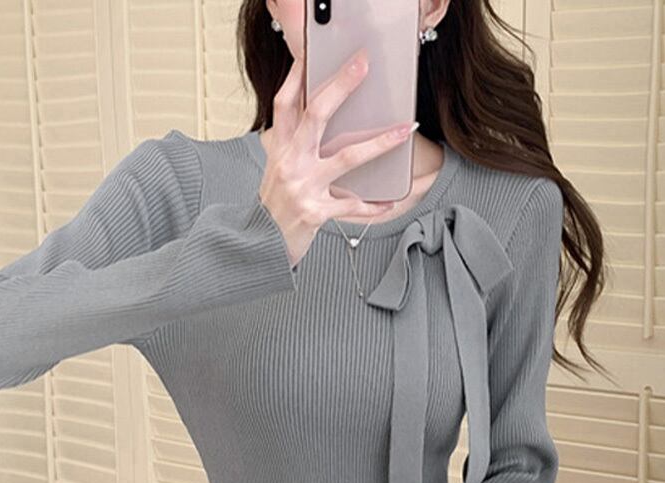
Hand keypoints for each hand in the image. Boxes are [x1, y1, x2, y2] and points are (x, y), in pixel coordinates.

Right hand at [258, 47, 418, 266]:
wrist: (260, 247)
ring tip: (405, 130)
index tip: (312, 54)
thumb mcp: (279, 170)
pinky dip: (373, 205)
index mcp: (281, 149)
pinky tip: (391, 200)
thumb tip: (322, 121)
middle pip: (317, 115)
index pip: (285, 103)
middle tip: (362, 65)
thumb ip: (296, 145)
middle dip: (341, 86)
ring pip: (347, 157)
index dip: (297, 76)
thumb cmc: (275, 207)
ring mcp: (303, 187)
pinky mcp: (316, 212)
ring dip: (380, 142)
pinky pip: (352, 206)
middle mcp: (291, 162)